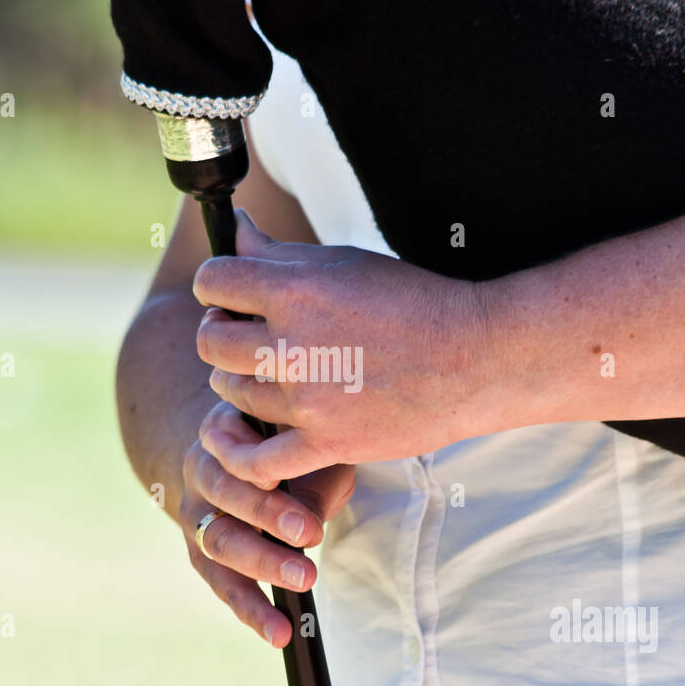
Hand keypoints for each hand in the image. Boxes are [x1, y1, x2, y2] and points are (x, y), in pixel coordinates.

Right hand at [179, 399, 355, 646]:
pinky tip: (278, 633)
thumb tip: (305, 526)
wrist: (252, 456)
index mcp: (223, 431)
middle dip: (266, 522)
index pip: (236, 456)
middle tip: (309, 546)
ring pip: (217, 542)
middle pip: (223, 497)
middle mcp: (201, 468)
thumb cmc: (293, 448)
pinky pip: (221, 581)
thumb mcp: (309, 451)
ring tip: (303, 588)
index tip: (298, 509)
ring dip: (261, 568)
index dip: (263, 484)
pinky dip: (251, 609)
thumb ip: (308, 479)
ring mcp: (195, 511)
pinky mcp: (199, 550)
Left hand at [193, 210, 490, 483]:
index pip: (212, 281)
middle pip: (210, 341)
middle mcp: (292, 343)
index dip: (217, 286)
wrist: (474, 359)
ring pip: (230, 392)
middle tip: (252, 339)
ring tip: (276, 377)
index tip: (233, 295)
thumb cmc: (413, 303)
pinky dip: (243, 454)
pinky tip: (250, 439)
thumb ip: (280, 252)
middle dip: (224, 335)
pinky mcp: (325, 444)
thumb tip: (236, 225)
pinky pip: (257, 460)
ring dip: (243, 383)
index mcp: (295, 289)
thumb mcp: (345, 262)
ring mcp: (306, 399)